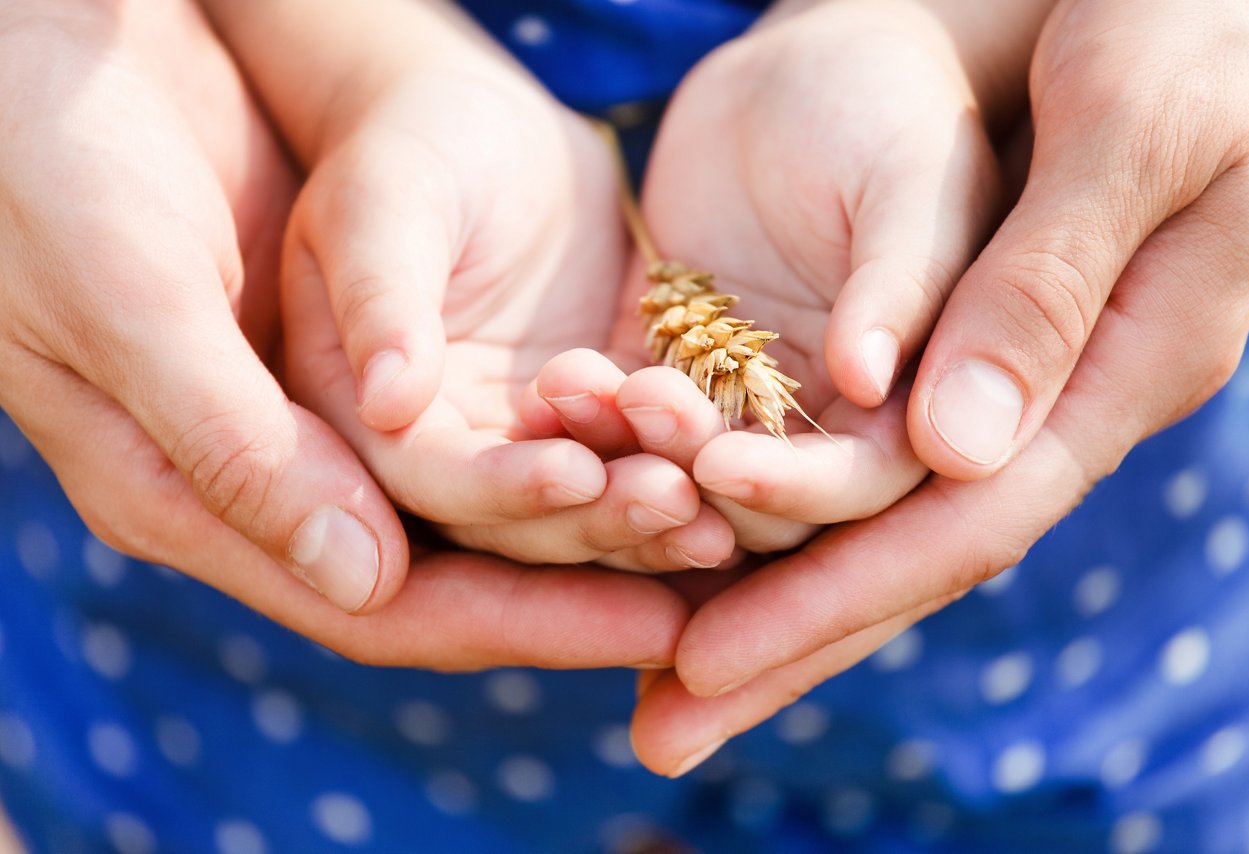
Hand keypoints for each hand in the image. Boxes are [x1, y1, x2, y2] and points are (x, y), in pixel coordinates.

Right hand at [0, 0, 689, 670]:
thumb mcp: (133, 296)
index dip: (516, 621)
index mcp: (203, 494)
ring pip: (490, 492)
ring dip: (601, 503)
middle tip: (707, 561)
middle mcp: (280, 472)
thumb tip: (360, 578)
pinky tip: (671, 423)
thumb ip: (234, 441)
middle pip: (456, 562)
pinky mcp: (380, 349)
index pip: (382, 602)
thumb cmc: (61, 165)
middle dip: (582, 569)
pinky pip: (498, 407)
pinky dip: (588, 422)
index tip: (643, 626)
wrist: (67, 49)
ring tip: (717, 504)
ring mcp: (332, 412)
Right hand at [204, 0, 735, 571]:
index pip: (419, 487)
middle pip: (503, 530)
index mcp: (348, 417)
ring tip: (721, 517)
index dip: (498, 493)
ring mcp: (505, 450)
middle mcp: (427, 457)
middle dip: (591, 525)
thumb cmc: (411, 140)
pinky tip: (735, 490)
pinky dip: (674, 481)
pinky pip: (625, 472)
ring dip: (643, 523)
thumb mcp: (381, 199)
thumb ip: (376, 296)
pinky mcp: (574, 432)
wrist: (484, 125)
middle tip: (677, 507)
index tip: (578, 477)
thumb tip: (386, 402)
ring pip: (572, 516)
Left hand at [629, 0, 1248, 774]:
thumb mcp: (1135, 125)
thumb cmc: (1175, 20)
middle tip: (658, 725)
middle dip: (777, 640)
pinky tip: (653, 523)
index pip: (961, 522)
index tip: (711, 666)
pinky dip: (737, 485)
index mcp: (1110, 372)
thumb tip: (958, 452)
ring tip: (642, 667)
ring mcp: (971, 374)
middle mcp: (1034, 401)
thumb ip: (1048, 283)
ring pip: (846, 507)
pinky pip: (818, 426)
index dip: (835, 599)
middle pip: (893, 549)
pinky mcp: (908, 335)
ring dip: (742, 584)